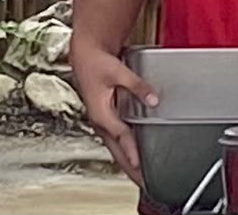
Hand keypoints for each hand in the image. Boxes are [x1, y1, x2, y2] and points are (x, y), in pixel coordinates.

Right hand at [69, 37, 157, 186]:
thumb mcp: (118, 71)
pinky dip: (124, 152)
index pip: (120, 135)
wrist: (85, 55)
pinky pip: (115, 141)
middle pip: (116, 151)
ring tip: (140, 177)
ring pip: (115, 148)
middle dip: (130, 168)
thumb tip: (152, 99)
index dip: (131, 150)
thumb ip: (137, 86)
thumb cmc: (97, 62)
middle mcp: (100, 120)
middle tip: (144, 183)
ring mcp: (102, 121)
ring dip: (127, 163)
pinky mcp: (105, 119)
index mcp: (101, 112)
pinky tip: (132, 157)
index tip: (140, 165)